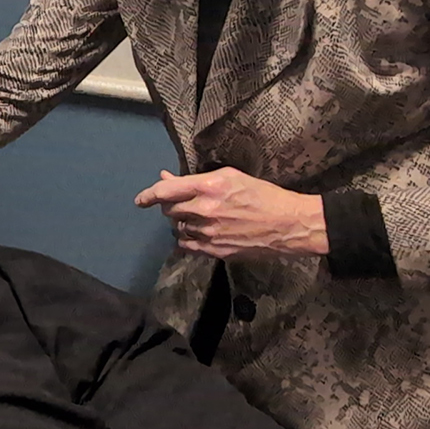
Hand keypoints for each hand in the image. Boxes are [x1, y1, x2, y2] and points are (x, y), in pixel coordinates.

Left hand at [134, 168, 327, 260]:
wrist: (288, 224)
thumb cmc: (263, 195)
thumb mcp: (230, 177)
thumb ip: (194, 180)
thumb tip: (166, 178)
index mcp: (208, 187)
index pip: (166, 191)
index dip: (149, 195)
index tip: (141, 200)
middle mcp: (204, 211)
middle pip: (169, 211)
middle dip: (171, 206)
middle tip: (181, 203)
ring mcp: (209, 233)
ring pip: (177, 229)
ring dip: (180, 223)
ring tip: (196, 217)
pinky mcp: (215, 251)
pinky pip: (188, 246)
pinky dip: (187, 239)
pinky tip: (196, 233)